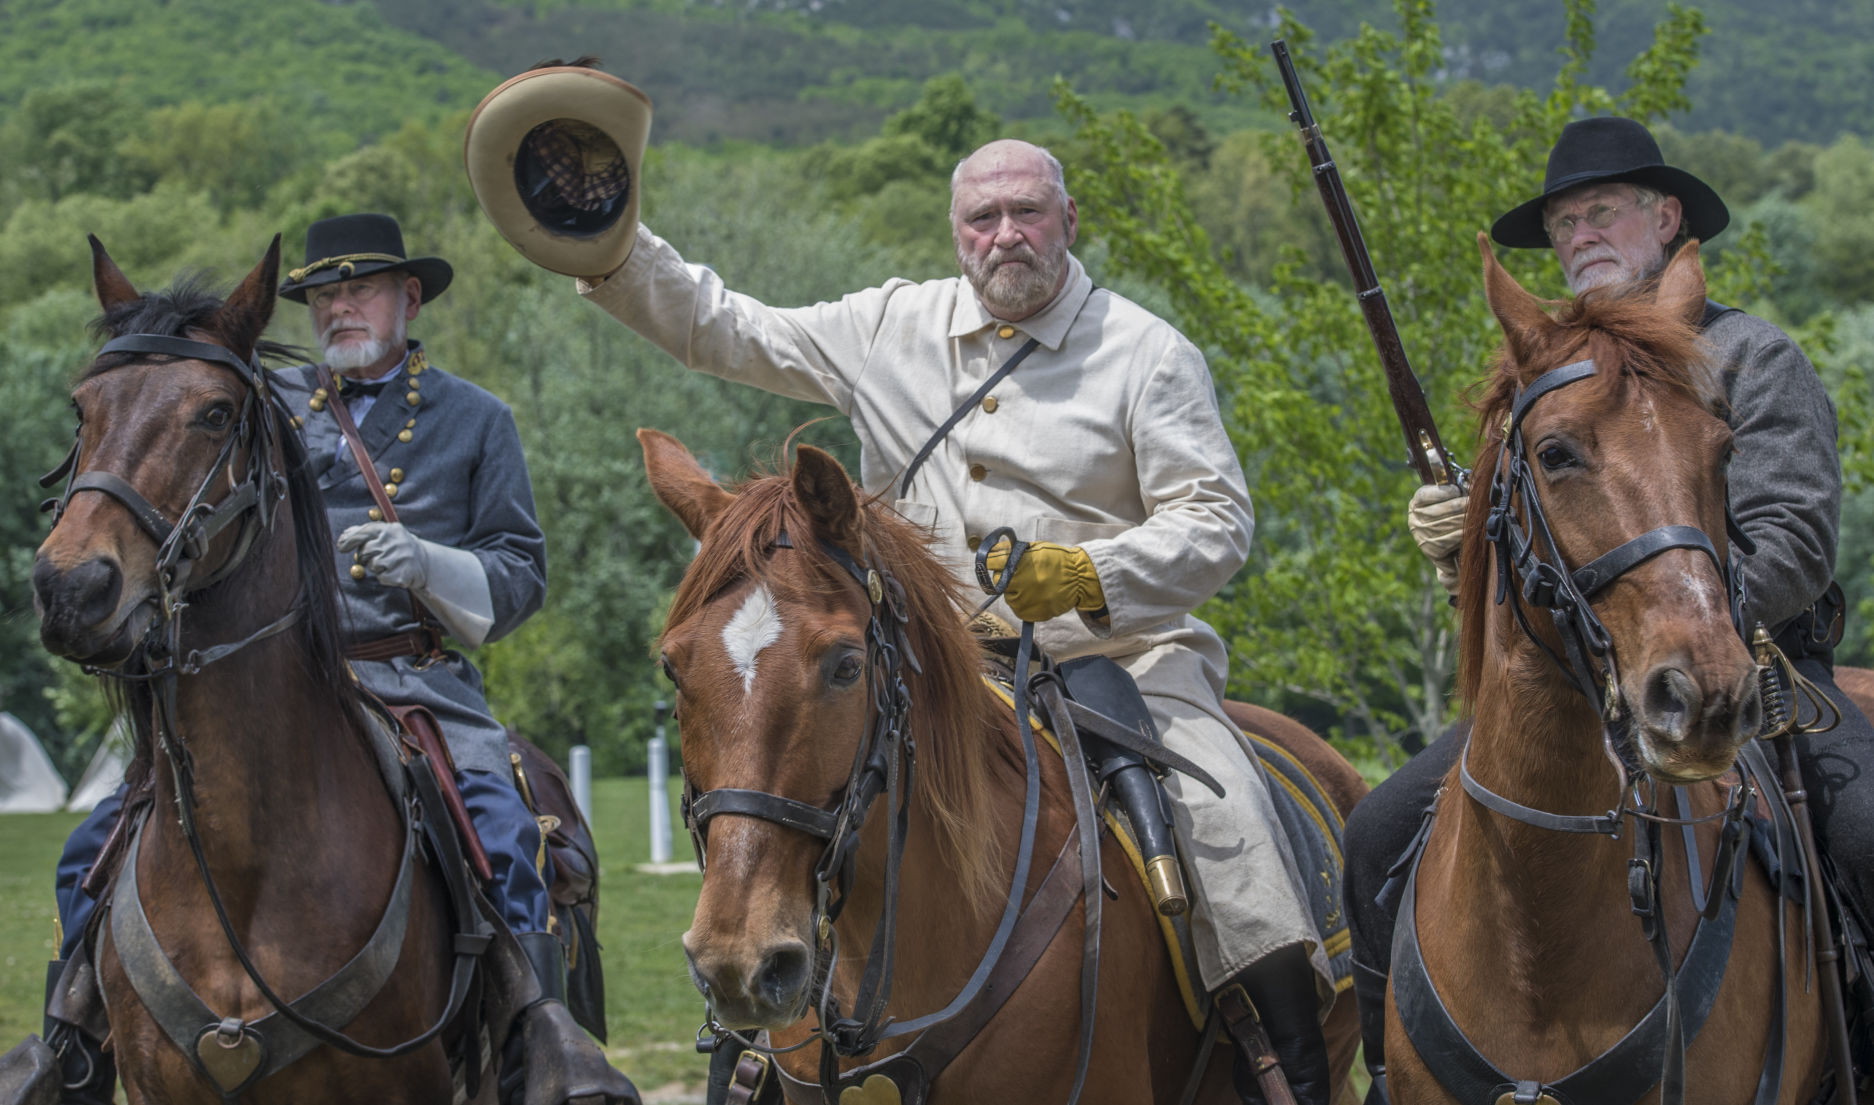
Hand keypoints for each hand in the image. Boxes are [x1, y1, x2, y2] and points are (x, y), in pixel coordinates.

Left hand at [336, 521, 429, 589]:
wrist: (424, 562)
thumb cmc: (399, 546)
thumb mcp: (387, 533)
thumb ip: (365, 532)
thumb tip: (344, 536)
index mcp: (390, 529)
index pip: (364, 532)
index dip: (349, 540)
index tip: (341, 547)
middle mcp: (394, 542)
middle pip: (364, 551)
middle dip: (365, 556)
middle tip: (376, 556)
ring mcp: (398, 558)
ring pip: (371, 565)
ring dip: (376, 567)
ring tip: (389, 563)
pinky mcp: (400, 574)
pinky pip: (380, 577)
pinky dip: (384, 577)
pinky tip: (394, 571)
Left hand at [983, 540, 1105, 622]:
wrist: (1079, 577)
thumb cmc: (1057, 560)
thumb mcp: (1035, 548)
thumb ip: (1013, 551)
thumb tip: (992, 551)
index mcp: (1019, 563)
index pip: (991, 562)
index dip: (993, 562)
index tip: (995, 563)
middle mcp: (1019, 582)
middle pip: (998, 582)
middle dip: (1007, 578)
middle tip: (1022, 576)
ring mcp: (1025, 599)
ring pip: (1009, 598)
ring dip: (1016, 592)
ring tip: (1033, 586)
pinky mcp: (1032, 613)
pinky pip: (1020, 610)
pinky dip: (1025, 604)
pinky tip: (1037, 596)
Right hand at [1407, 483, 1465, 596]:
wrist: (1450, 550)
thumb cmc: (1451, 518)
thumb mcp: (1448, 501)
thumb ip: (1456, 491)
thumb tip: (1469, 483)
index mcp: (1416, 504)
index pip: (1424, 495)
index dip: (1442, 492)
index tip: (1458, 490)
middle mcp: (1415, 520)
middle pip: (1437, 511)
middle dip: (1459, 505)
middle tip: (1475, 501)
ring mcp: (1421, 536)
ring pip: (1444, 525)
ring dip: (1463, 519)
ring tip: (1476, 514)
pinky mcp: (1430, 549)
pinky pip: (1448, 540)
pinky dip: (1461, 534)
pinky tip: (1471, 528)